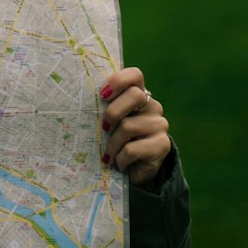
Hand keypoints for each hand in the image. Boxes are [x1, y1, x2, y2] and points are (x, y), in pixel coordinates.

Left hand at [100, 66, 170, 187]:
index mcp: (139, 95)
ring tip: (108, 155)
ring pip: (128, 126)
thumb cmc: (115, 141)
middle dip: (113, 112)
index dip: (118, 81)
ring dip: (112, 144)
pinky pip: (132, 149)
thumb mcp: (109, 122)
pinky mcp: (163, 145)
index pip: (135, 75)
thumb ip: (105, 109)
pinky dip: (120, 158)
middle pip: (135, 96)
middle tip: (103, 128)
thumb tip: (85, 101)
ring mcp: (160, 124)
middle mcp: (153, 106)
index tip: (102, 95)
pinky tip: (119, 163)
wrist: (133, 172)